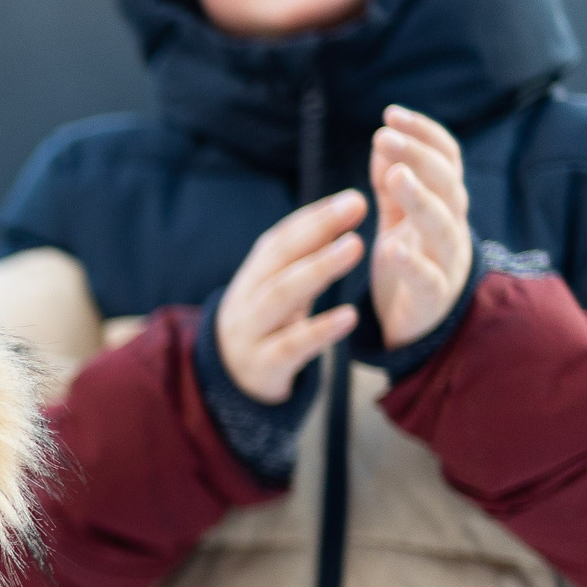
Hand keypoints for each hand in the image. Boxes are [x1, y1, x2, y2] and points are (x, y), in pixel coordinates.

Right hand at [216, 190, 365, 402]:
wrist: (230, 388)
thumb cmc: (266, 330)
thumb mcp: (276, 293)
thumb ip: (302, 261)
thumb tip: (344, 209)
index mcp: (252, 278)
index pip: (279, 240)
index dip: (314, 218)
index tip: (352, 199)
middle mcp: (246, 300)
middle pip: (278, 259)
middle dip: (317, 230)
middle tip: (356, 205)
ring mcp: (251, 333)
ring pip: (280, 296)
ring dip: (318, 268)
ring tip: (356, 246)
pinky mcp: (263, 367)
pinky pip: (290, 346)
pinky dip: (319, 330)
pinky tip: (350, 316)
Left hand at [369, 105, 474, 349]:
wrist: (419, 327)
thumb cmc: (410, 264)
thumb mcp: (398, 218)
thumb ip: (392, 182)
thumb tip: (384, 138)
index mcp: (443, 206)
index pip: (445, 161)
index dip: (424, 135)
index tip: (392, 114)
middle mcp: (451, 229)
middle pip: (448, 186)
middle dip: (420, 157)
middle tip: (386, 136)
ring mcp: (446, 264)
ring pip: (443, 228)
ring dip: (421, 199)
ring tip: (396, 175)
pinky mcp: (431, 300)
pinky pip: (428, 280)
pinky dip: (413, 264)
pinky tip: (393, 249)